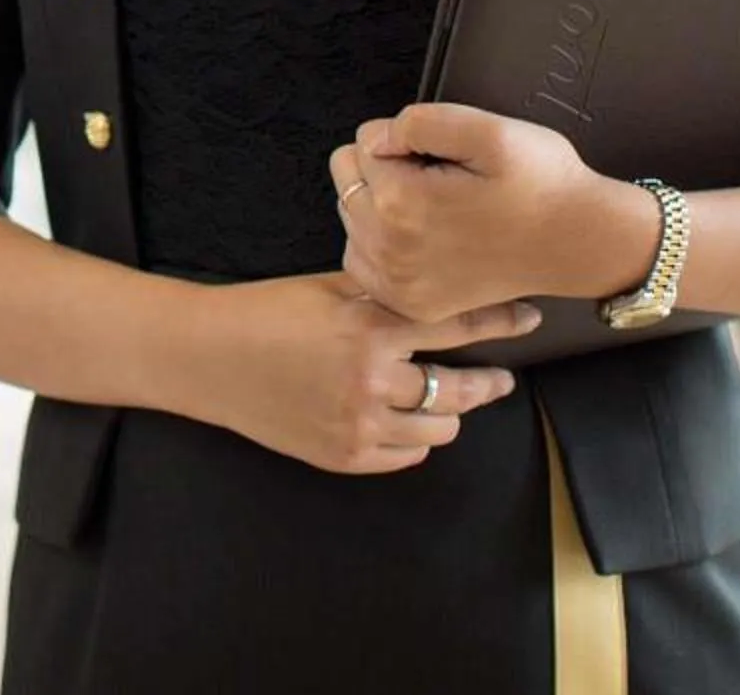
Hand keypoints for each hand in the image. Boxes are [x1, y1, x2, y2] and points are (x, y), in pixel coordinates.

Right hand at [150, 273, 537, 475]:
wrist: (210, 357)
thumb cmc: (266, 312)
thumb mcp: (327, 288)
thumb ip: (382, 293)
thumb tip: (435, 284)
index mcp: (371, 327)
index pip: (456, 324)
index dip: (500, 322)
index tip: (529, 319)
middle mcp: (373, 379)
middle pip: (460, 388)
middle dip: (487, 383)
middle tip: (500, 379)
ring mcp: (360, 423)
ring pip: (439, 428)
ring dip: (448, 412)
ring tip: (445, 400)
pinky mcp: (345, 455)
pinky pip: (406, 454)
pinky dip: (413, 438)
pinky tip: (406, 421)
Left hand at [331, 103, 656, 322]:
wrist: (579, 241)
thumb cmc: (540, 182)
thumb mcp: (487, 129)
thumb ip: (417, 122)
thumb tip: (375, 138)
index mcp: (400, 202)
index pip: (363, 142)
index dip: (404, 139)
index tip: (443, 155)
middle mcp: (389, 249)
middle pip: (347, 178)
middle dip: (385, 168)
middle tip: (438, 178)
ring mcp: (397, 283)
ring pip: (351, 216)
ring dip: (379, 204)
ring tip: (435, 206)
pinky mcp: (409, 303)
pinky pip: (361, 259)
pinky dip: (379, 242)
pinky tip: (419, 234)